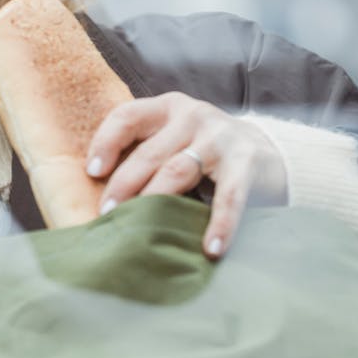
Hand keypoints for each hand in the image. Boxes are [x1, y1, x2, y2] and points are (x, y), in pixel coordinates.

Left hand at [85, 92, 286, 258]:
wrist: (265, 154)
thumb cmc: (202, 152)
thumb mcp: (172, 139)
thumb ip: (144, 153)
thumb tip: (99, 197)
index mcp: (167, 108)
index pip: (127, 116)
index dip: (106, 142)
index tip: (92, 171)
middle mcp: (192, 116)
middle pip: (149, 153)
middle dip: (124, 186)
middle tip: (108, 215)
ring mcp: (220, 138)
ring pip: (179, 171)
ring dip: (157, 203)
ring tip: (142, 233)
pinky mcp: (245, 163)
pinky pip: (229, 197)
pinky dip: (220, 224)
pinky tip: (210, 248)